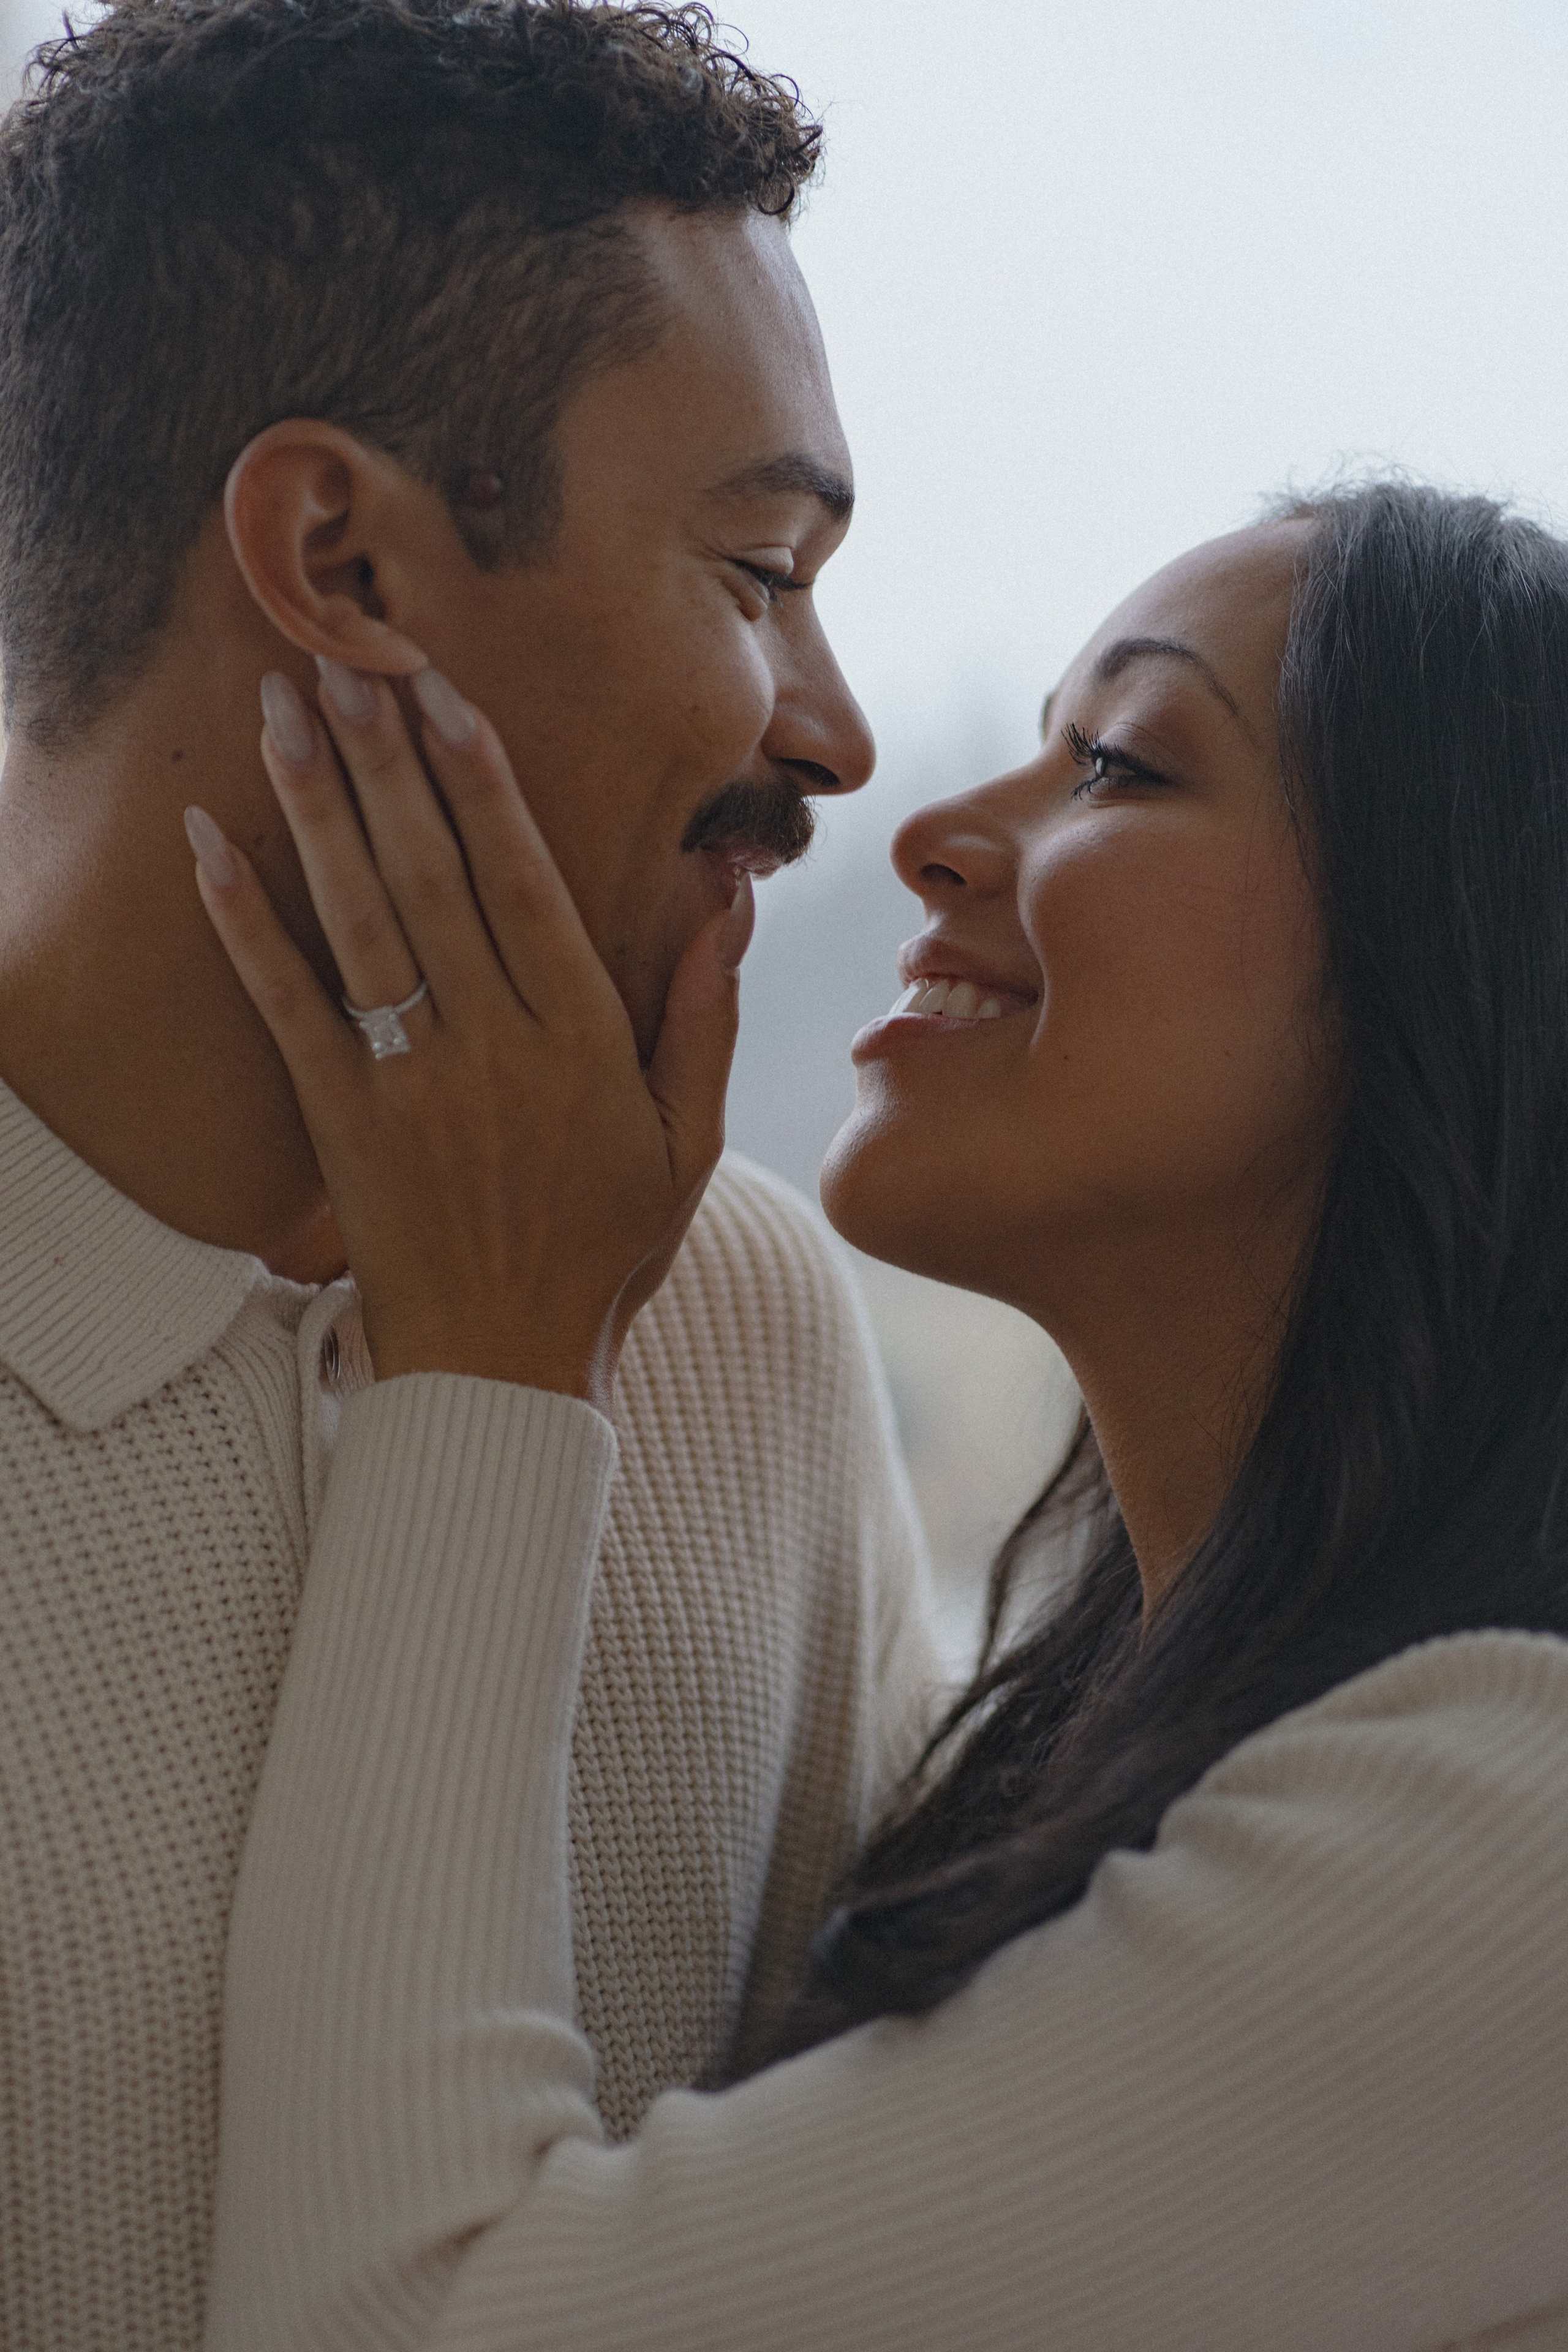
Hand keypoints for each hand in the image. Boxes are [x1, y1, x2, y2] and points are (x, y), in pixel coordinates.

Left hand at [185, 658, 751, 1409]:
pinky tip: (206, 845)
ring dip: (315, 809)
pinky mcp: (339, 1124)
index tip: (445, 695)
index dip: (482, 782)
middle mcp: (493, 1048)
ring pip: (358, 921)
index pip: (524, 883)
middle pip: (431, 877)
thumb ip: (703, 1015)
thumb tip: (732, 893)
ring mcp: (409, 1084)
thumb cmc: (603, 1251)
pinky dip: (243, 926)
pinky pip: (285, 1009)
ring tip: (285, 710)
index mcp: (580, 1042)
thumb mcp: (684, 1144)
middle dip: (386, 760)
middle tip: (345, 659)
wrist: (502, 1368)